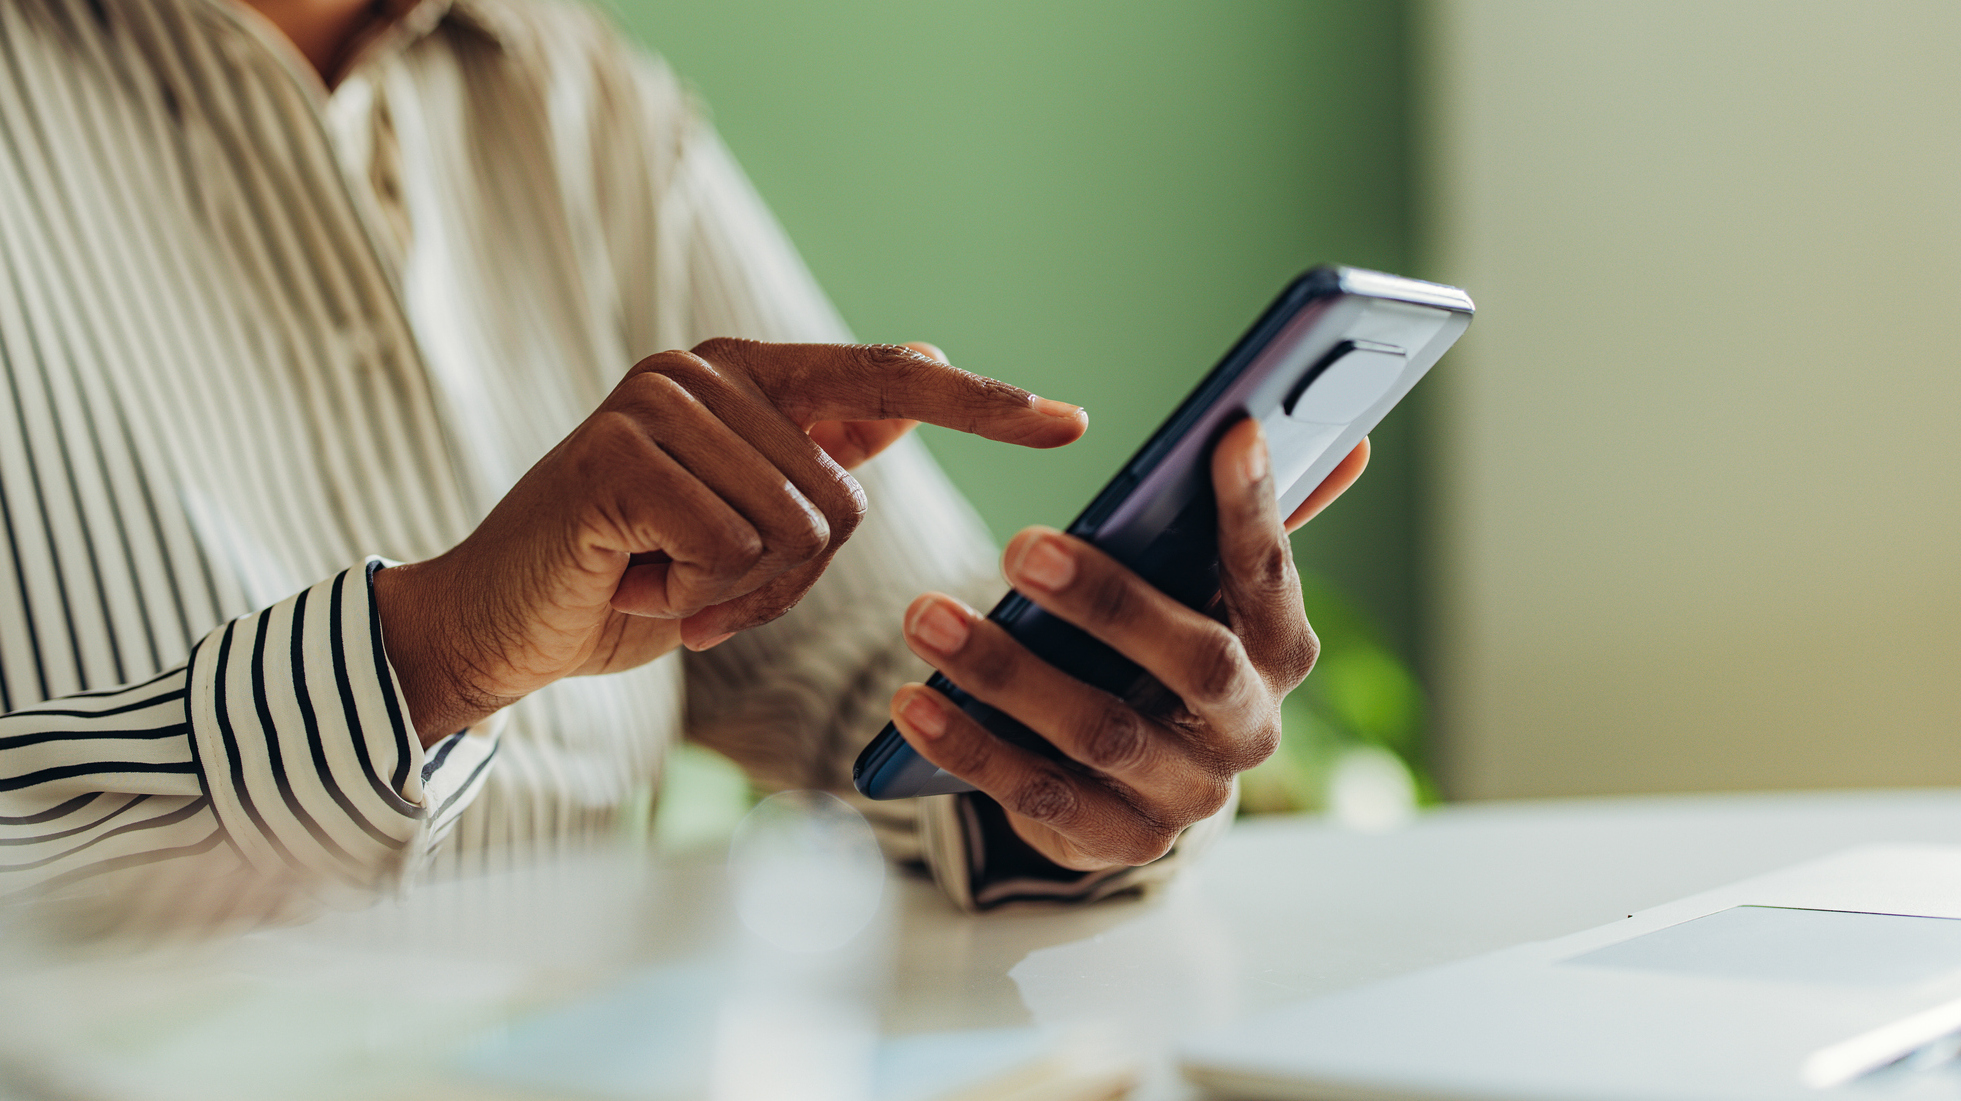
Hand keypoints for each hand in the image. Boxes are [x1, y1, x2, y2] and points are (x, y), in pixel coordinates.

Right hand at [376, 339, 1085, 746]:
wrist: (500, 625)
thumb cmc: (629, 577)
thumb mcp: (742, 520)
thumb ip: (818, 450)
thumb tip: (915, 378)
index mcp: (744, 379)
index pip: (885, 381)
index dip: (982, 405)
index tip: (1069, 422)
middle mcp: (702, 372)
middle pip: (841, 499)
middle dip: (785, 580)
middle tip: (702, 588)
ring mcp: (655, 404)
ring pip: (792, 530)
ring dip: (738, 594)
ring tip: (664, 581)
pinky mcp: (617, 455)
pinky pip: (730, 548)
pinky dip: (697, 598)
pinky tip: (637, 583)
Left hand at [887, 419, 1367, 869]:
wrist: (1137, 788)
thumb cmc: (1164, 654)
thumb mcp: (1202, 591)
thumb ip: (1255, 520)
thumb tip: (1349, 439)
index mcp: (1280, 652)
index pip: (1272, 576)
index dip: (1258, 510)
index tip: (1230, 435)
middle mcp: (1248, 728)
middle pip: (1195, 662)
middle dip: (1108, 601)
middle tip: (1021, 545)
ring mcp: (1186, 795)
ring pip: (1100, 732)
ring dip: (1007, 673)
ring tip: (926, 616)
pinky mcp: (1117, 842)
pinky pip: (1039, 798)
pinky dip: (971, 747)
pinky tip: (914, 702)